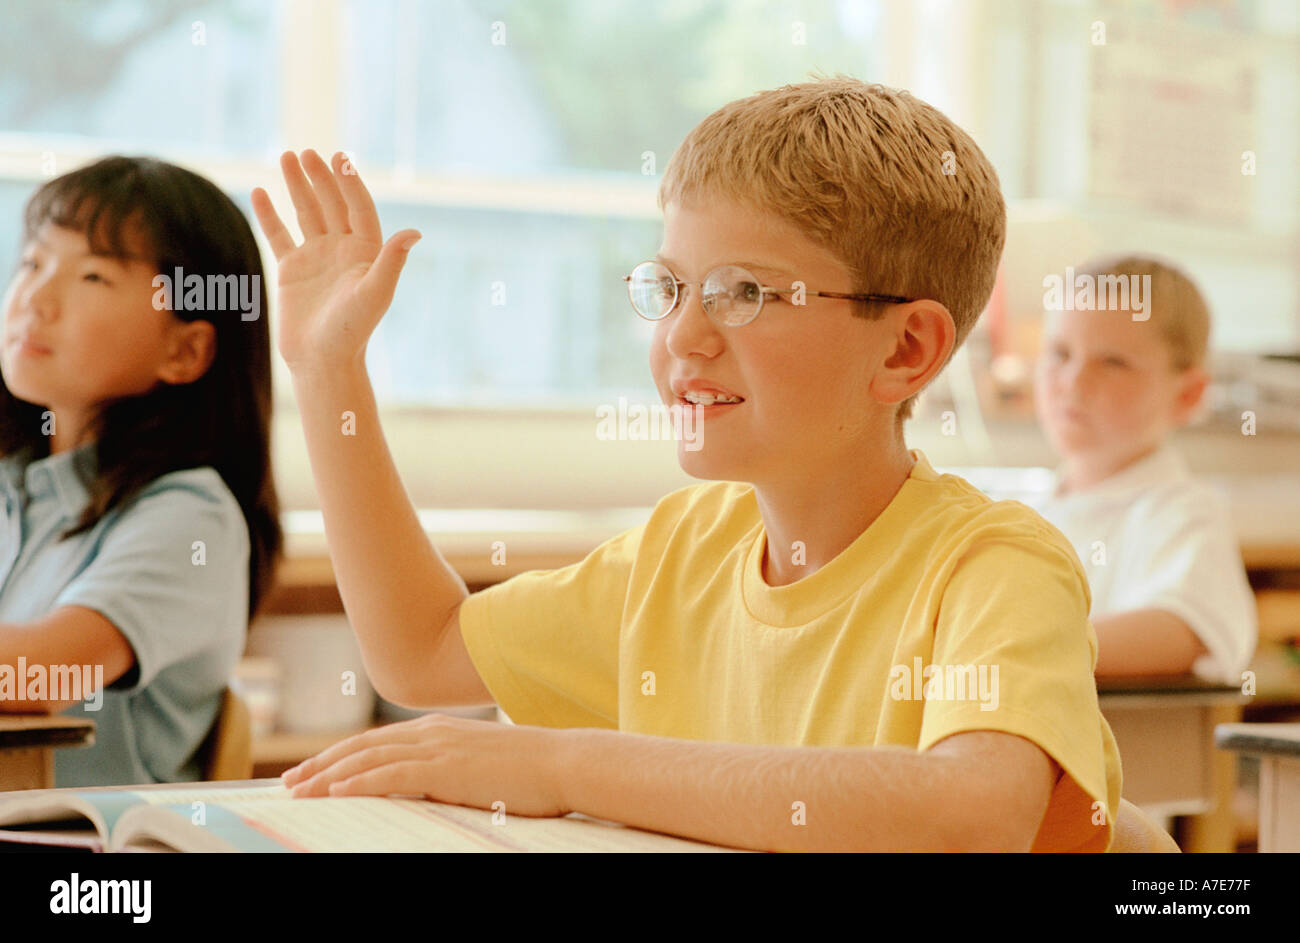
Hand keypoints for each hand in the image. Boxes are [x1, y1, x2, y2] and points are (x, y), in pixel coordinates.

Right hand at [250, 149, 420, 372]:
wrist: (322, 361)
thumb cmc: (353, 330)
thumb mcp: (375, 293)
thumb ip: (392, 261)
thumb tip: (415, 232)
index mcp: (367, 252)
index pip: (359, 207)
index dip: (349, 182)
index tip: (338, 157)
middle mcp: (342, 250)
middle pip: (332, 204)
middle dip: (320, 177)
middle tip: (306, 153)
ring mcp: (316, 257)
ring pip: (306, 213)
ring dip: (297, 186)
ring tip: (286, 157)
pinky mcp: (292, 269)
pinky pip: (279, 234)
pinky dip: (270, 214)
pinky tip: (260, 192)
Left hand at [280, 712, 571, 817]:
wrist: (564, 762)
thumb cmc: (532, 771)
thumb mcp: (482, 765)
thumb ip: (451, 769)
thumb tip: (433, 787)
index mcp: (439, 731)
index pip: (377, 742)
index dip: (341, 755)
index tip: (314, 771)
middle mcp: (431, 733)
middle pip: (362, 747)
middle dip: (322, 763)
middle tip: (289, 782)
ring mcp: (438, 748)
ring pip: (367, 759)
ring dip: (327, 775)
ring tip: (299, 790)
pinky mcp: (445, 769)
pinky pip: (390, 775)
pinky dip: (358, 782)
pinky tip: (334, 792)